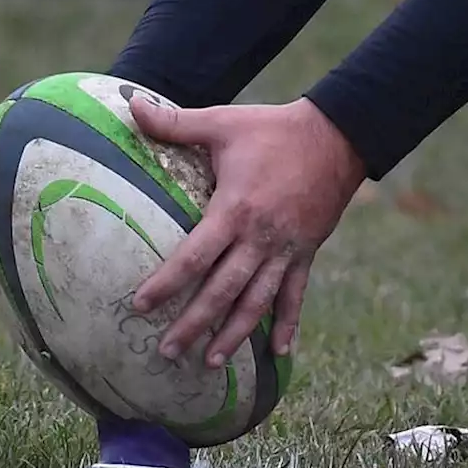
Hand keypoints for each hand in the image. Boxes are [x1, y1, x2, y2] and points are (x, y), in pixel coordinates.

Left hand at [130, 95, 365, 367]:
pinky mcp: (306, 253)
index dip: (167, 284)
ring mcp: (285, 250)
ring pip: (257, 303)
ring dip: (234, 335)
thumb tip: (130, 104)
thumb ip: (174, 123)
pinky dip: (289, 325)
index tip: (141, 306)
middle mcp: (260, 238)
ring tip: (210, 363)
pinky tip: (280, 354)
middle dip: (194, 325)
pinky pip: (296, 296)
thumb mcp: (222, 122)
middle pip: (222, 292)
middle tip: (167, 353)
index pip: (195, 257)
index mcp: (235, 210)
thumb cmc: (272, 130)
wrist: (337, 136)